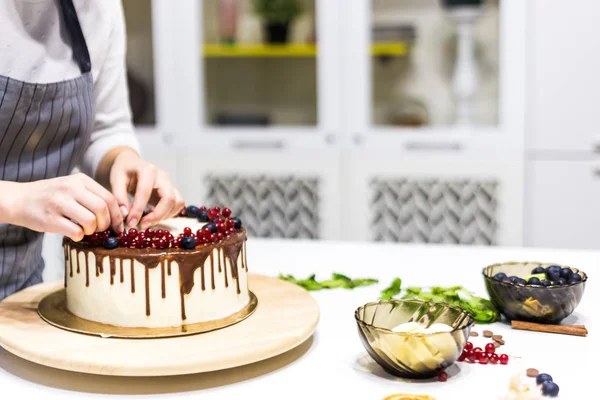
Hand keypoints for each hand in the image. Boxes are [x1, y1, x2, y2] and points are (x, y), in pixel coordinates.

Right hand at [2, 174, 123, 240]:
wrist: (19, 199)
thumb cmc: (52, 196)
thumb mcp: (73, 187)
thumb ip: (93, 196)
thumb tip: (121, 214)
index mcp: (80, 180)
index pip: (109, 197)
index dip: (117, 215)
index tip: (118, 226)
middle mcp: (70, 188)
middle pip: (102, 209)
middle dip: (106, 224)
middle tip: (100, 229)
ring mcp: (59, 203)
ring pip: (90, 221)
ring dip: (92, 231)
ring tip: (85, 230)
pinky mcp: (50, 219)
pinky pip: (75, 232)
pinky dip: (79, 236)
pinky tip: (73, 233)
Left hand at [109, 149, 183, 230]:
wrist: (132, 164)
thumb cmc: (123, 171)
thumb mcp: (115, 180)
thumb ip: (119, 197)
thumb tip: (125, 215)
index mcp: (147, 170)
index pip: (146, 192)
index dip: (138, 210)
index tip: (130, 223)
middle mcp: (162, 176)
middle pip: (169, 198)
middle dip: (157, 215)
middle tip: (142, 225)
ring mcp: (170, 183)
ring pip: (177, 202)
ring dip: (164, 216)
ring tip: (148, 220)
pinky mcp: (173, 191)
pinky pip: (178, 205)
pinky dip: (168, 214)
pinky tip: (154, 216)